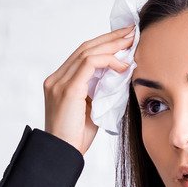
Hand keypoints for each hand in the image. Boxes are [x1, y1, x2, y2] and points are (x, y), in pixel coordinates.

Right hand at [43, 24, 135, 155]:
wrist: (62, 154)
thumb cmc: (76, 137)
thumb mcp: (91, 108)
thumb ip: (100, 90)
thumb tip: (120, 75)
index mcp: (59, 82)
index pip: (83, 54)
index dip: (104, 44)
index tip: (124, 39)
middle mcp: (56, 78)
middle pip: (85, 47)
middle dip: (110, 38)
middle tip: (131, 31)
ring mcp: (59, 82)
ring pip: (88, 52)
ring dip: (112, 45)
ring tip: (131, 42)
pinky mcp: (67, 89)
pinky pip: (90, 64)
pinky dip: (109, 61)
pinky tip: (123, 66)